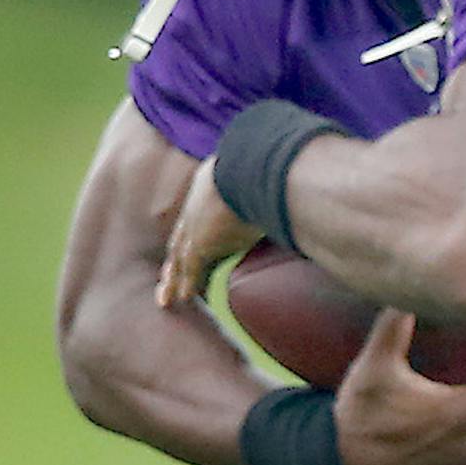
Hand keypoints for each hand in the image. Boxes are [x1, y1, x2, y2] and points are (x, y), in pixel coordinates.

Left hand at [156, 155, 260, 308]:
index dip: (192, 229)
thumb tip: (297, 180)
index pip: (197, 213)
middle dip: (175, 257)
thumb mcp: (262, 171)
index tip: (187, 244)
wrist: (251, 170)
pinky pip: (189, 270)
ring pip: (179, 257)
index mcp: (210, 183)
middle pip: (181, 236)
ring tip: (168, 296)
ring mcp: (195, 226)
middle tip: (168, 275)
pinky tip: (182, 298)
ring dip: (173, 277)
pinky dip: (184, 284)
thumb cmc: (265, 165)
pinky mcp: (199, 245)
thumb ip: (272, 180)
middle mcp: (197, 205)